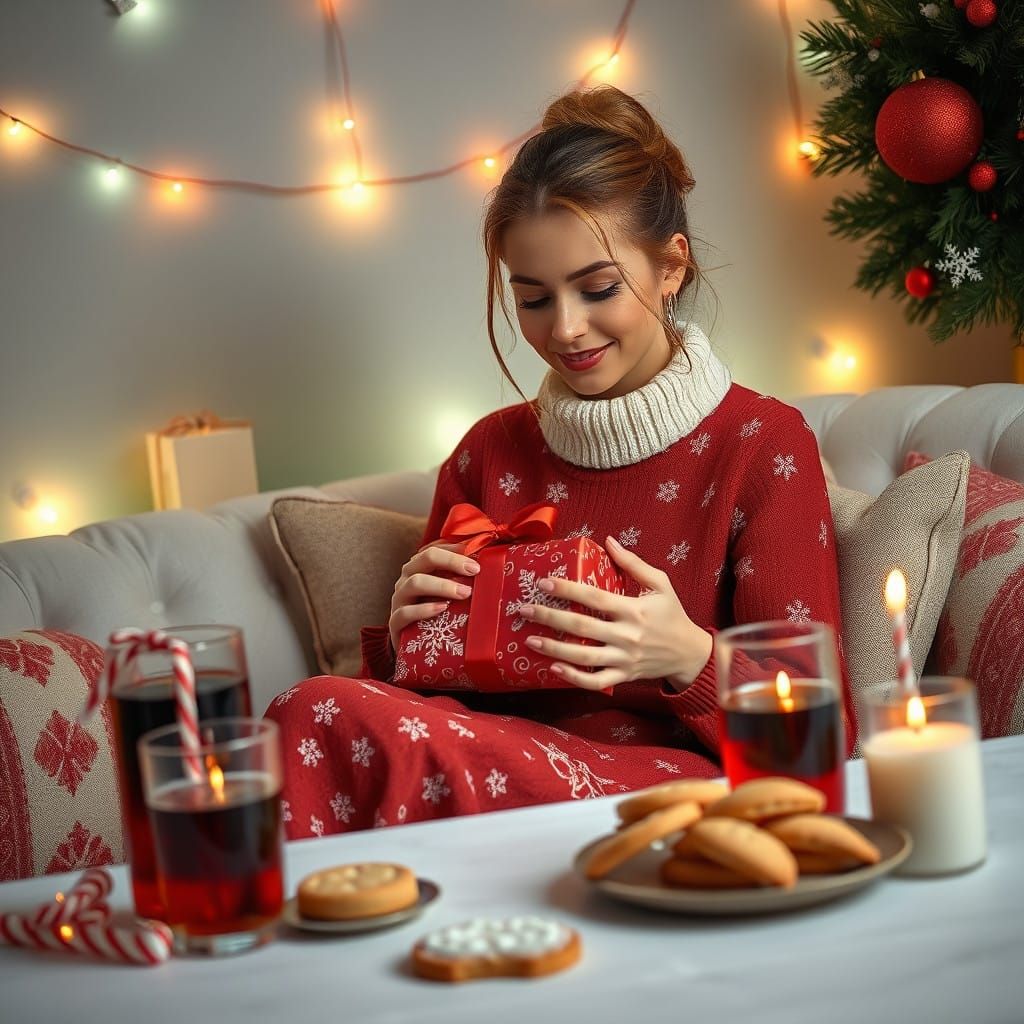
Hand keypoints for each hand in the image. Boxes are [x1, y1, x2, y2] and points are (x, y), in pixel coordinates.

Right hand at [388, 541, 480, 654]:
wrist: (412, 646)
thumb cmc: (436, 614)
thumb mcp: (448, 594)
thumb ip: (461, 578)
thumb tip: (489, 563)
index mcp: (419, 567)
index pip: (435, 548)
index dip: (456, 549)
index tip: (478, 556)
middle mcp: (407, 579)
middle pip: (425, 558)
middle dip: (451, 561)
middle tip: (475, 570)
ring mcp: (399, 600)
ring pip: (415, 583)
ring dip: (442, 585)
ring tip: (465, 592)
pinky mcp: (395, 622)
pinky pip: (405, 613)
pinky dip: (425, 609)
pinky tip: (442, 609)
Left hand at [518, 535, 712, 691]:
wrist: (690, 653)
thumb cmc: (672, 614)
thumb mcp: (660, 584)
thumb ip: (634, 563)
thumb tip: (609, 541)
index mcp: (634, 610)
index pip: (595, 598)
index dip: (568, 589)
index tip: (544, 582)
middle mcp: (627, 635)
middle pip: (582, 627)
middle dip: (549, 618)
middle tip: (524, 610)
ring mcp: (624, 658)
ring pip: (583, 657)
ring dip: (554, 649)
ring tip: (529, 640)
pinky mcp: (623, 676)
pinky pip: (595, 681)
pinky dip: (574, 678)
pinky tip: (553, 669)